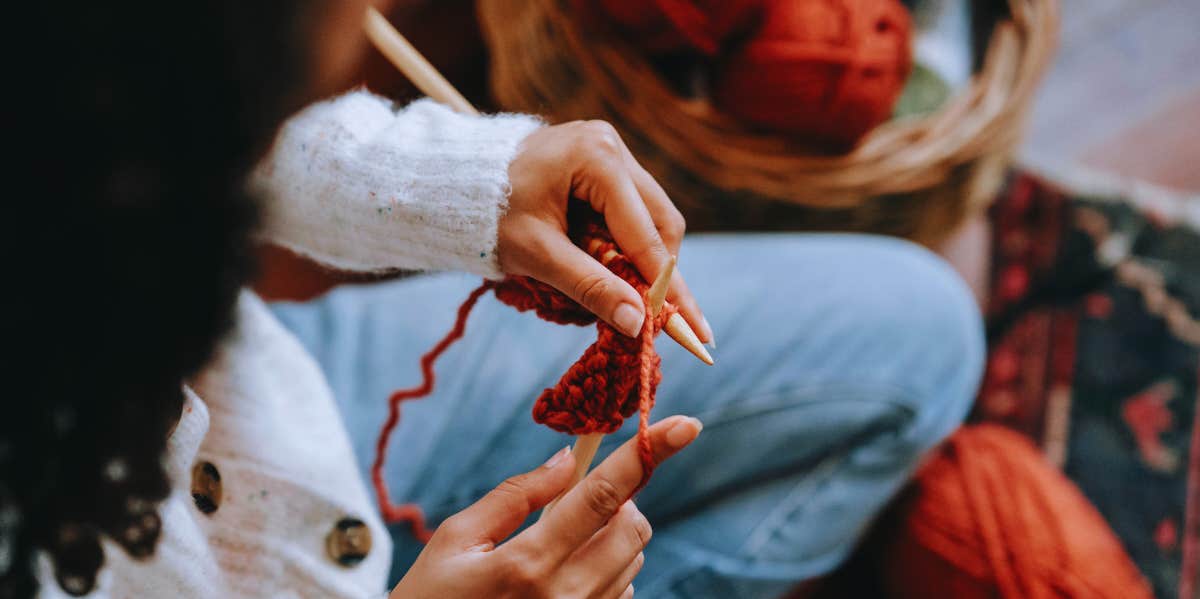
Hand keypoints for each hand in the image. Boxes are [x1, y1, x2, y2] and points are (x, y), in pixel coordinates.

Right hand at [389, 416, 702, 598]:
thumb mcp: (455, 540)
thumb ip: (515, 495)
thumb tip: (567, 459)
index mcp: (526, 564)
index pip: (601, 496)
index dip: (646, 455)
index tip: (686, 424)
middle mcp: (564, 598)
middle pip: (633, 527)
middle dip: (619, 500)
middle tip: (577, 500)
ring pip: (633, 559)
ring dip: (612, 536)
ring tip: (560, 544)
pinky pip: (623, 593)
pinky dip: (608, 571)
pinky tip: (564, 577)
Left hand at [500, 121, 711, 341]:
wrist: (454, 182)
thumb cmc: (488, 215)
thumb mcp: (537, 255)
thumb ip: (589, 287)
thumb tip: (638, 324)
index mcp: (598, 158)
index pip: (647, 235)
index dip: (670, 288)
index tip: (694, 330)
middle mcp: (612, 146)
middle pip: (661, 223)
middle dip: (660, 275)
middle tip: (663, 322)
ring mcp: (610, 150)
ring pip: (652, 218)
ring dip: (642, 261)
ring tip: (626, 296)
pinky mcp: (602, 163)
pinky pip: (631, 211)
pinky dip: (625, 245)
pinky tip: (611, 269)